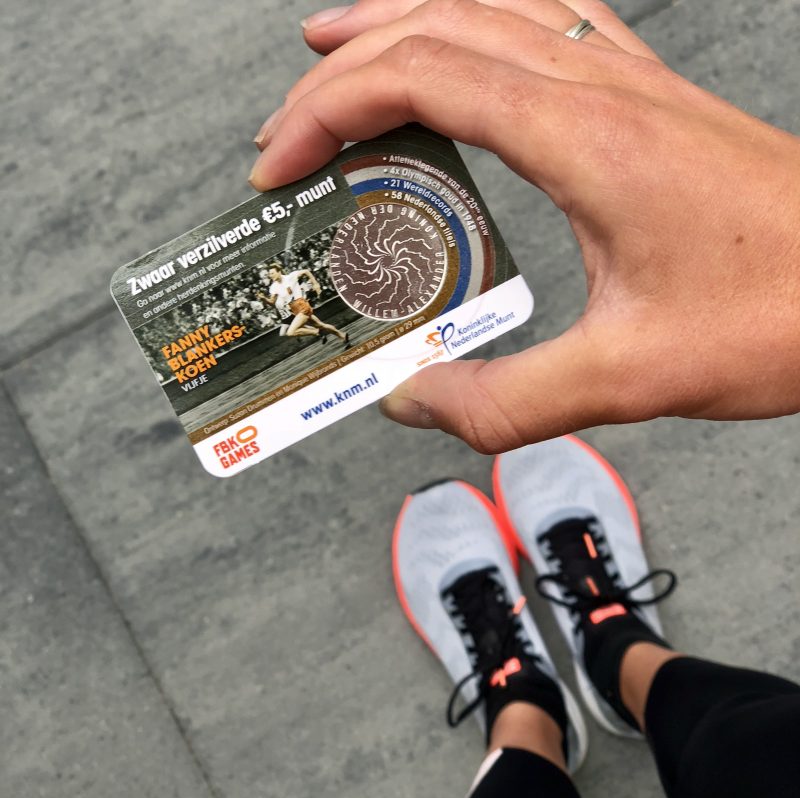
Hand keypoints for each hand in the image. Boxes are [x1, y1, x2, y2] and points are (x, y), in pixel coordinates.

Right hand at [250, 0, 799, 453]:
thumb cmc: (785, 311)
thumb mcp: (629, 378)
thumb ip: (506, 400)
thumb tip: (415, 403)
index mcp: (585, 138)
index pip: (422, 76)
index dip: (329, 109)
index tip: (282, 164)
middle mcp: (600, 88)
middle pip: (438, 25)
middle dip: (340, 69)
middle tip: (288, 125)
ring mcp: (627, 82)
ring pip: (489, 3)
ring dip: (401, 17)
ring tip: (339, 42)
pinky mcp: (645, 100)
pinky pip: (545, 20)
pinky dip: (477, 18)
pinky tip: (461, 40)